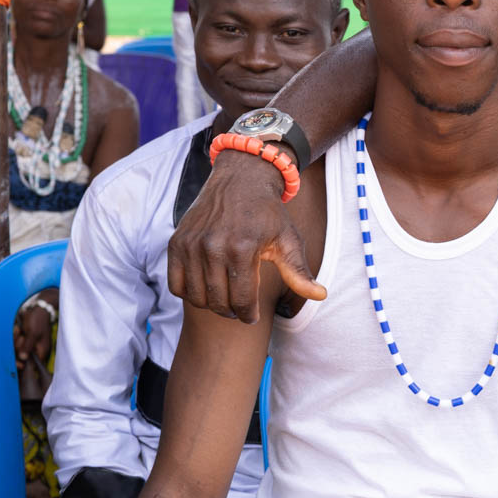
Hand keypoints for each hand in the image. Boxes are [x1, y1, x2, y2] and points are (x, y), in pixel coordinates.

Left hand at [14, 297, 53, 368]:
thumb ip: (27, 346)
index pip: (32, 365)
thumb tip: (23, 359)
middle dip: (18, 347)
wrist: (38, 309)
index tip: (18, 364)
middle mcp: (35, 350)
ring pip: (17, 349)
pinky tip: (17, 329)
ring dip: (15, 339)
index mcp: (41, 351)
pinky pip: (15, 342)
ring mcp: (28, 344)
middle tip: (21, 337)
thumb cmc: (38, 321)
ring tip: (19, 330)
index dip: (24, 365)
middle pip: (22, 357)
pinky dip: (14, 336)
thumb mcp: (33, 333)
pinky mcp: (24, 339)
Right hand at [167, 152, 324, 321]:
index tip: (252, 316)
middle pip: (218, 301)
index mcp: (242, 248)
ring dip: (211, 305)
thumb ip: (299, 272)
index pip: (241, 300)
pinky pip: (175, 283)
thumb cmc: (268, 214)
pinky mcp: (176, 242)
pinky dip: (188, 293)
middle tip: (239, 310)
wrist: (240, 180)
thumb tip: (322, 295)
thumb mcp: (289, 240)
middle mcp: (213, 246)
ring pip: (196, 296)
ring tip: (224, 300)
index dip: (248, 314)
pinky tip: (205, 289)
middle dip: (231, 312)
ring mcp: (191, 244)